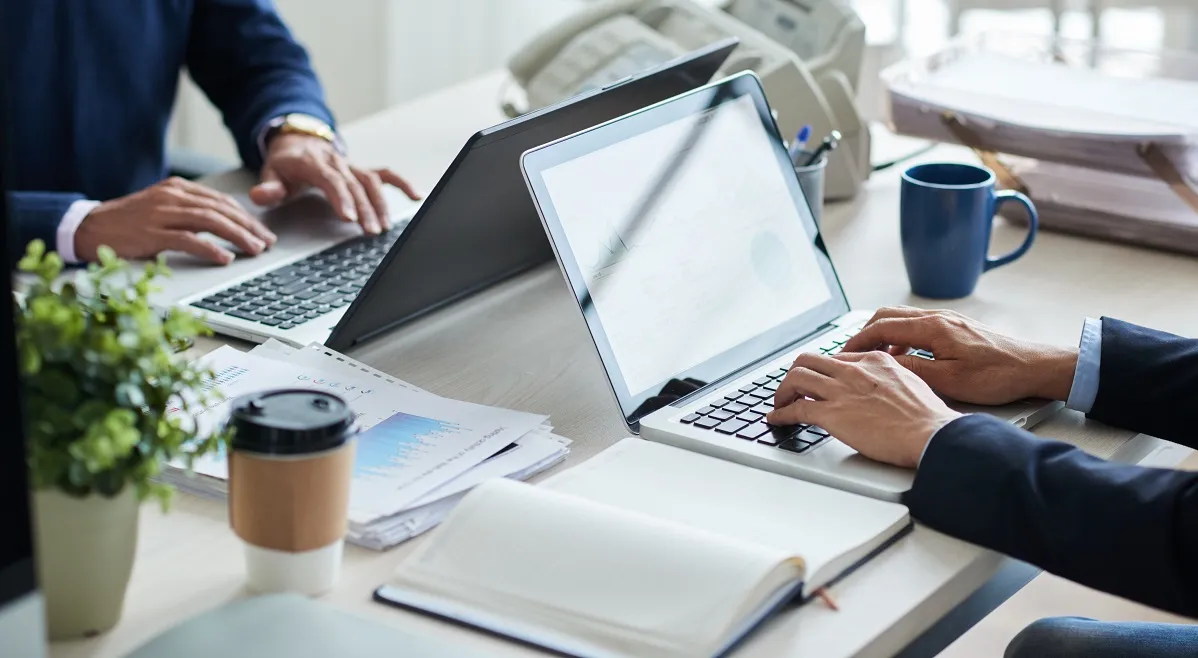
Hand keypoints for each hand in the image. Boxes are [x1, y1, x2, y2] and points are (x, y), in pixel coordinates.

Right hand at [75, 177, 276, 264]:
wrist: (89, 226)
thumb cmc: (130, 221)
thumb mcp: (163, 208)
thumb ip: (191, 210)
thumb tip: (228, 223)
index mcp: (177, 188)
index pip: (221, 201)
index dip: (246, 217)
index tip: (263, 231)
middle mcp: (172, 197)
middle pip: (221, 210)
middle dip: (249, 227)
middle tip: (267, 242)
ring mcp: (161, 214)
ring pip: (210, 222)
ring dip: (237, 236)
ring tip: (255, 249)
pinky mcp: (151, 234)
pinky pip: (187, 239)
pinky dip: (210, 248)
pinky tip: (225, 257)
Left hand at [249, 134, 419, 235]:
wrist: (298, 142)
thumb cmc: (286, 164)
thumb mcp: (270, 173)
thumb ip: (268, 187)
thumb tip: (261, 195)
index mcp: (314, 162)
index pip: (331, 179)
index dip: (341, 198)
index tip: (349, 217)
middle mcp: (337, 162)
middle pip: (355, 185)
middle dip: (365, 209)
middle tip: (370, 231)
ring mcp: (351, 165)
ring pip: (371, 182)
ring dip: (380, 204)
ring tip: (384, 227)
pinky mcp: (361, 169)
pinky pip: (385, 174)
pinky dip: (401, 184)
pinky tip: (415, 196)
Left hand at [767, 351, 961, 467]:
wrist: (930, 433)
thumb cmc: (927, 417)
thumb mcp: (910, 383)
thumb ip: (890, 379)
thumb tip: (882, 389)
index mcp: (874, 360)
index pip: (836, 358)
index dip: (822, 370)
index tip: (817, 380)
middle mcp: (854, 371)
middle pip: (808, 360)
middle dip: (796, 374)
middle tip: (793, 388)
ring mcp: (841, 391)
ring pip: (796, 378)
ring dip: (783, 392)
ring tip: (780, 403)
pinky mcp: (832, 415)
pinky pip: (796, 409)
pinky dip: (781, 414)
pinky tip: (777, 419)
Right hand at [840, 307, 1078, 404]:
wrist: (1034, 367)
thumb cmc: (998, 375)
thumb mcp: (949, 379)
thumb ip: (913, 368)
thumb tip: (884, 363)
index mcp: (933, 327)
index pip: (882, 326)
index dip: (857, 340)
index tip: (842, 353)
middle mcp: (939, 317)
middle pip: (888, 315)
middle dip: (865, 333)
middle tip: (852, 353)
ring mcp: (948, 320)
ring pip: (903, 319)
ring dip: (883, 335)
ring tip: (874, 358)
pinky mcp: (956, 327)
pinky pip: (918, 325)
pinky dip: (902, 337)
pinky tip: (905, 357)